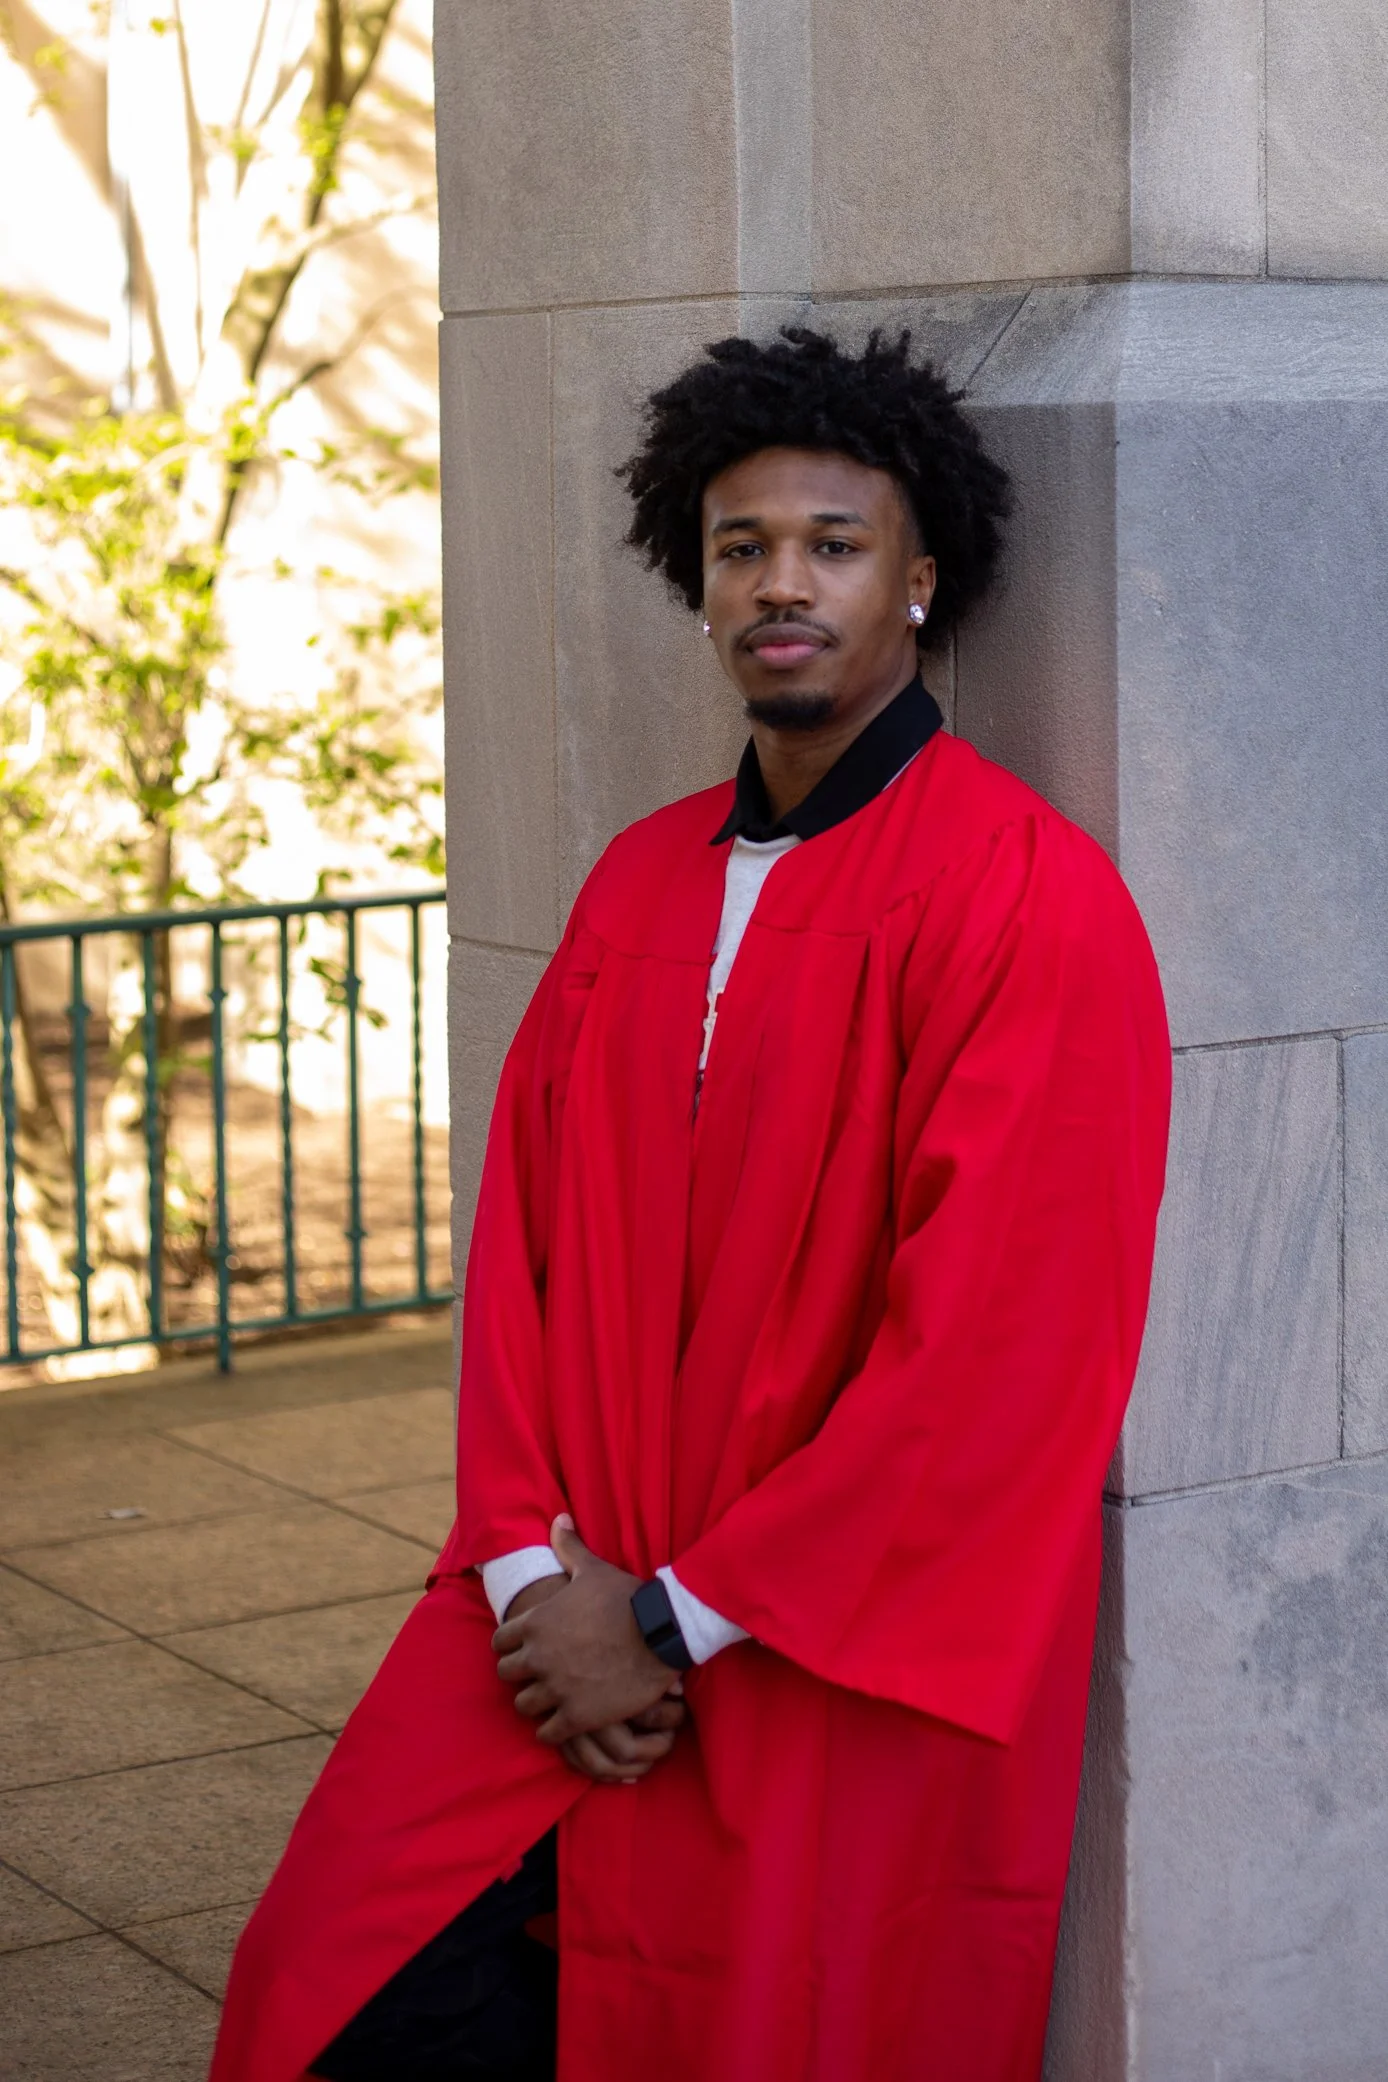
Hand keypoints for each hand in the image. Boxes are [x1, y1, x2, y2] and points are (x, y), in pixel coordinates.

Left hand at [499, 1566, 687, 1782]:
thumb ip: (568, 1547)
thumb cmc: (626, 1598)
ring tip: (550, 1700)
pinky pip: (547, 1733)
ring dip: (535, 1702)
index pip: (499, 1642)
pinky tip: (564, 1723)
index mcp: (536, 1623)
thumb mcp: (593, 1570)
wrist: (661, 1633)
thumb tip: (558, 1519)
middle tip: (537, 1674)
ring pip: (523, 1705)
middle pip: (507, 1674)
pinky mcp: (577, 1716)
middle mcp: (539, 1657)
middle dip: (520, 1674)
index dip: (511, 1645)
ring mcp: (557, 1689)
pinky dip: (552, 1730)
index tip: (524, 1648)